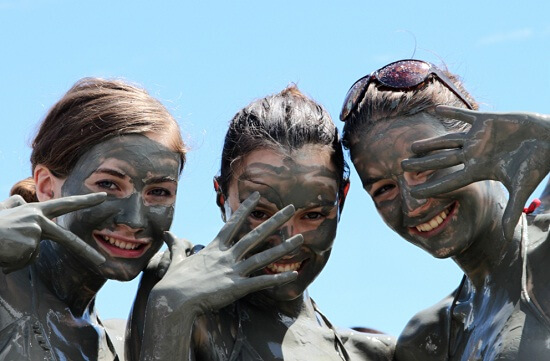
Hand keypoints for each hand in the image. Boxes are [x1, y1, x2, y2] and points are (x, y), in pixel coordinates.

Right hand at [0, 193, 106, 271]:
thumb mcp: (4, 211)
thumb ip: (16, 206)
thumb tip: (23, 202)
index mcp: (35, 210)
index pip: (65, 205)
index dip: (85, 201)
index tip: (104, 197)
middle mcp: (38, 219)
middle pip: (67, 239)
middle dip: (85, 252)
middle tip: (101, 262)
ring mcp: (35, 231)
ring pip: (32, 255)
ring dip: (16, 256)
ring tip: (3, 246)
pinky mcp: (29, 244)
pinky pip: (23, 261)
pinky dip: (10, 261)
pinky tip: (2, 252)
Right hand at [137, 192, 302, 359]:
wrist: (173, 300)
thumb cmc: (173, 282)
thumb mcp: (177, 259)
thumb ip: (178, 245)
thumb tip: (169, 234)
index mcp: (215, 248)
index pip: (233, 223)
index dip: (245, 209)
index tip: (257, 195)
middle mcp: (227, 256)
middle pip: (255, 234)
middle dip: (275, 220)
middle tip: (291, 208)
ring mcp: (233, 270)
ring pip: (263, 256)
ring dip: (283, 247)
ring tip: (300, 238)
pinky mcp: (237, 287)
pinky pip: (262, 282)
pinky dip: (278, 278)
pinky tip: (293, 274)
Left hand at [402, 106, 549, 240]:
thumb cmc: (537, 164)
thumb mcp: (521, 188)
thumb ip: (512, 211)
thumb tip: (507, 239)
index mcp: (479, 170)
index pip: (450, 181)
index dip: (432, 187)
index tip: (413, 193)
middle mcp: (474, 155)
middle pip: (442, 161)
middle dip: (422, 165)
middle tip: (402, 167)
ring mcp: (479, 138)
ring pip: (448, 141)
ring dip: (430, 143)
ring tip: (412, 146)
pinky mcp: (487, 120)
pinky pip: (465, 115)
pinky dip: (452, 112)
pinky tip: (436, 110)